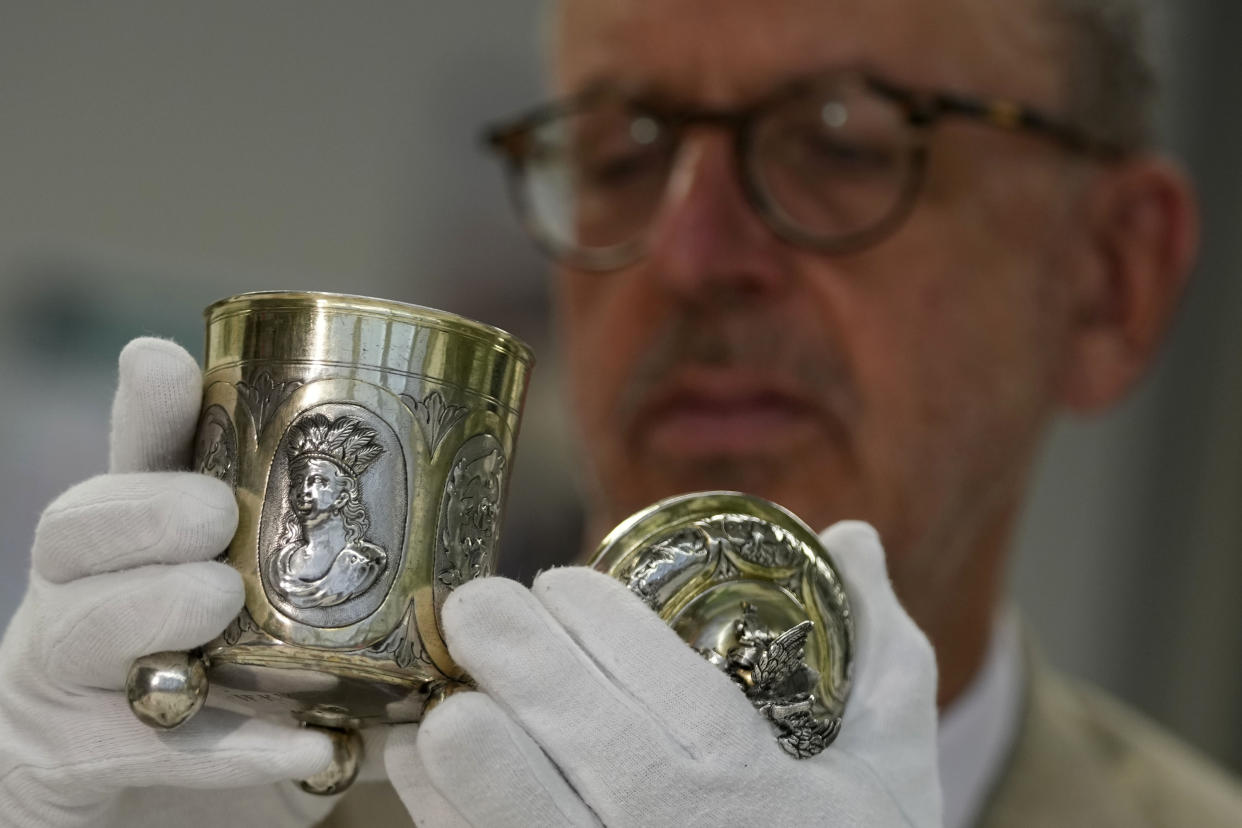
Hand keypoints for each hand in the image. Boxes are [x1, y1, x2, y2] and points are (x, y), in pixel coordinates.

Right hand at [0, 338, 337, 827]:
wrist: (147, 814)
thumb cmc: (228, 701)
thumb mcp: (286, 642)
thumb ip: (347, 611)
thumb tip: (461, 595)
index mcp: (136, 543)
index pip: (132, 459)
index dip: (148, 408)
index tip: (163, 360)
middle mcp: (83, 595)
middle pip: (73, 528)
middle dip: (143, 509)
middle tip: (214, 514)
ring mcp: (63, 679)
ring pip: (74, 627)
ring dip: (147, 607)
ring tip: (218, 601)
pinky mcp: (69, 762)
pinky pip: (134, 749)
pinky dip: (224, 749)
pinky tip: (304, 749)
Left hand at [386, 521, 940, 826]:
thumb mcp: (890, 769)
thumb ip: (880, 654)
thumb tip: (854, 536)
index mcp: (755, 783)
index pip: (661, 676)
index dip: (594, 613)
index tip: (558, 580)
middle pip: (576, 726)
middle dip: (512, 649)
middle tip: (476, 604)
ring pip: (510, 802)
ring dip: (460, 734)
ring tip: (445, 685)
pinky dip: (442, 808)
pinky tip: (422, 761)